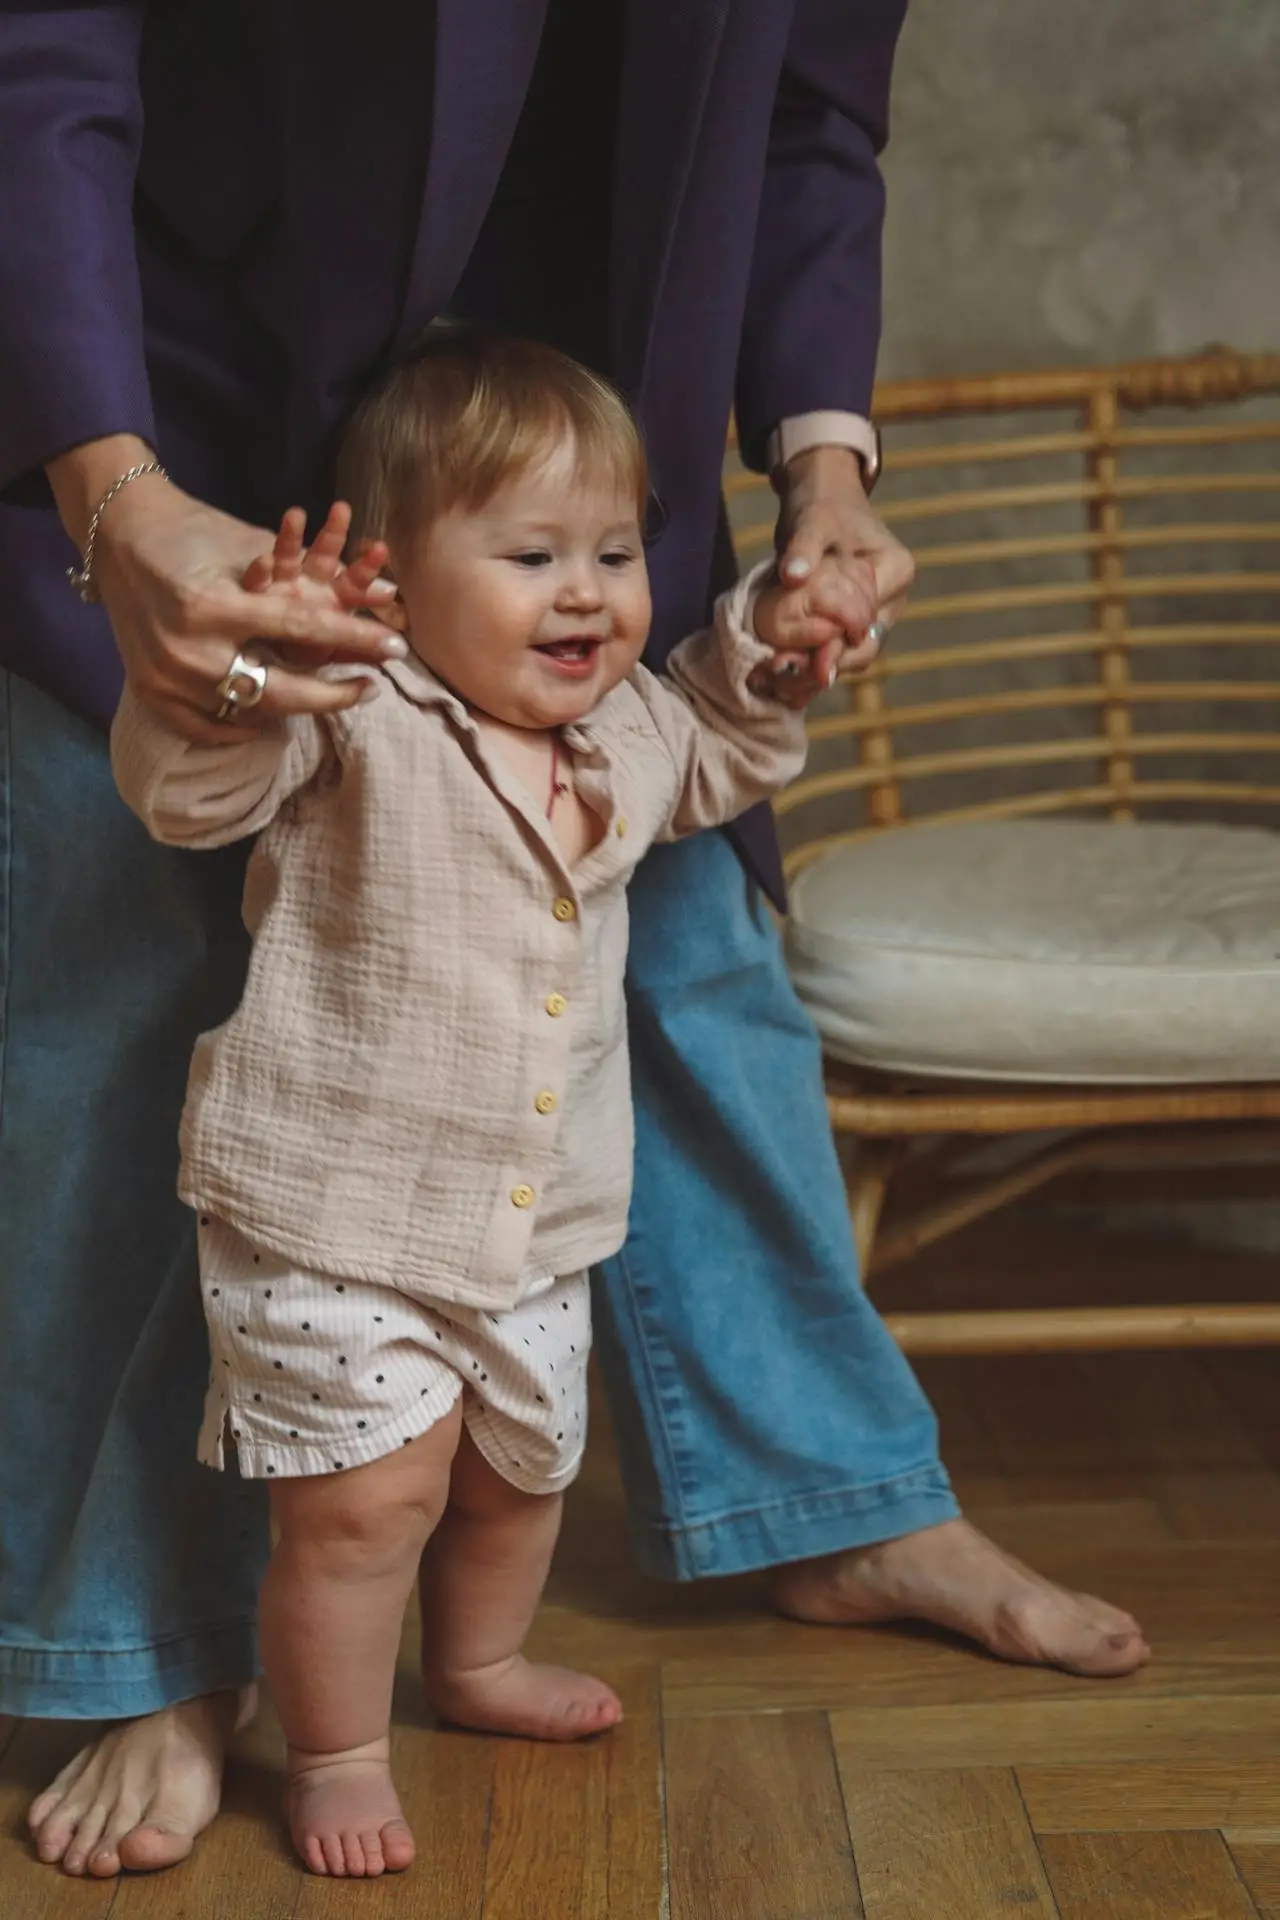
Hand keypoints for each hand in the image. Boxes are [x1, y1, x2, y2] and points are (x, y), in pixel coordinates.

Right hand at [49, 438, 406, 742]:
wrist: (119, 534)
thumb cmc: (192, 529)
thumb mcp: (248, 542)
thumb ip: (307, 574)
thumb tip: (383, 592)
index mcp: (212, 603)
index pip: (301, 629)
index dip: (354, 639)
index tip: (396, 648)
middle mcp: (188, 649)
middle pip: (277, 693)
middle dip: (332, 696)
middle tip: (367, 689)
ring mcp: (166, 677)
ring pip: (247, 714)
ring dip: (291, 708)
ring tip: (322, 695)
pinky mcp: (150, 692)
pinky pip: (207, 728)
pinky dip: (240, 726)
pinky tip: (269, 716)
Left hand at [752, 444, 915, 705]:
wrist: (820, 498)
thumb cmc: (821, 504)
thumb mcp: (812, 520)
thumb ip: (803, 549)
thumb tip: (793, 575)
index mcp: (896, 570)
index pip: (869, 621)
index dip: (837, 645)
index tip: (802, 661)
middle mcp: (893, 597)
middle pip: (865, 646)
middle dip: (825, 665)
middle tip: (784, 675)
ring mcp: (877, 611)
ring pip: (850, 653)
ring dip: (815, 669)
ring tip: (778, 679)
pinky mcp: (854, 620)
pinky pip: (837, 649)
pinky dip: (812, 662)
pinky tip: (782, 674)